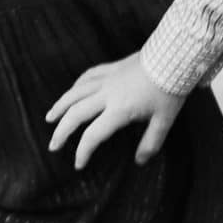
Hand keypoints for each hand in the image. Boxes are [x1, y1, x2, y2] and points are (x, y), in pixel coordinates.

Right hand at [46, 57, 187, 167]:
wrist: (172, 58)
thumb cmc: (170, 90)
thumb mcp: (165, 120)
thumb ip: (151, 142)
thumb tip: (140, 161)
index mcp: (119, 110)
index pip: (93, 135)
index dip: (83, 152)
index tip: (78, 164)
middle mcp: (107, 94)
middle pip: (75, 114)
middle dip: (61, 132)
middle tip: (53, 146)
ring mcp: (107, 79)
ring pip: (75, 92)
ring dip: (60, 106)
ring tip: (49, 118)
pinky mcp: (111, 67)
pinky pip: (87, 76)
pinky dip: (75, 86)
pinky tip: (71, 92)